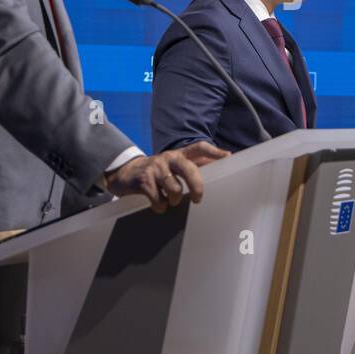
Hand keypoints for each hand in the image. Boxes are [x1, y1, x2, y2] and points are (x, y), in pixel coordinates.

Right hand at [105, 141, 228, 211]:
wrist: (126, 174)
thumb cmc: (158, 172)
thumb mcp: (174, 165)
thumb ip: (193, 166)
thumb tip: (220, 166)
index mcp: (179, 154)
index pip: (199, 147)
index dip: (213, 151)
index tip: (228, 157)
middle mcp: (168, 158)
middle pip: (188, 169)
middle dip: (196, 186)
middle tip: (197, 199)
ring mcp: (156, 168)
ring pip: (174, 188)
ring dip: (174, 200)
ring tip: (171, 201)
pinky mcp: (144, 180)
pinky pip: (159, 198)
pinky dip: (161, 206)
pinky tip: (159, 204)